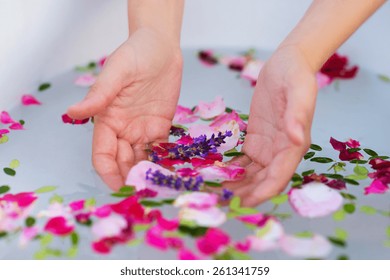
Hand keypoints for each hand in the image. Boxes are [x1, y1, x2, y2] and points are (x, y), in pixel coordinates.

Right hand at [67, 28, 182, 189]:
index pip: (102, 154)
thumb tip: (72, 113)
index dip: (109, 172)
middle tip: (144, 193)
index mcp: (107, 119)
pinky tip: (170, 174)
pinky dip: (163, 163)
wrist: (162, 46)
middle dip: (129, 178)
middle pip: (122, 162)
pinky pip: (160, 150)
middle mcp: (123, 129)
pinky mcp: (160, 127)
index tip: (121, 188)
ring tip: (158, 189)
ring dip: (146, 175)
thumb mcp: (117, 71)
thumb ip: (99, 94)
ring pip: (140, 160)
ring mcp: (142, 130)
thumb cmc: (136, 54)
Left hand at [225, 46, 317, 206]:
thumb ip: (297, 116)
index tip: (243, 203)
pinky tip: (214, 174)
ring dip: (234, 186)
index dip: (262, 192)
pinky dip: (230, 171)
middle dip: (243, 194)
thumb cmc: (296, 75)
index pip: (278, 177)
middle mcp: (280, 152)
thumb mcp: (299, 91)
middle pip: (261, 182)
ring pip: (250, 175)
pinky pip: (242, 162)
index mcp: (293, 146)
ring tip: (212, 193)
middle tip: (218, 202)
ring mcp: (267, 148)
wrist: (287, 63)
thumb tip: (297, 139)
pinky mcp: (256, 140)